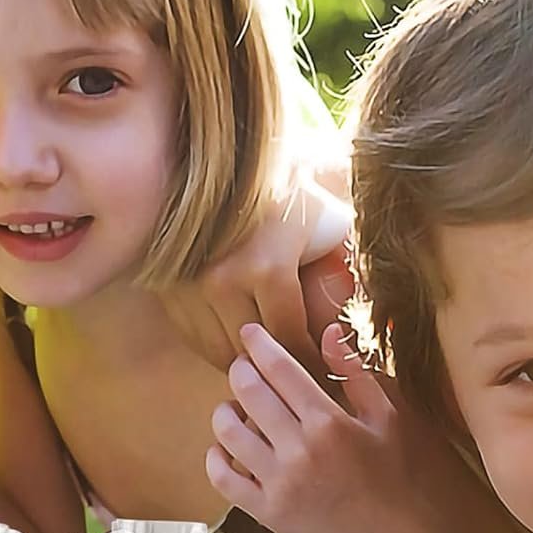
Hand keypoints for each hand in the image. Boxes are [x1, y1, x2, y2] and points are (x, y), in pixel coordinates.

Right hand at [165, 180, 351, 373]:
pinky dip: (218, 346)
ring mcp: (187, 284)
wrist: (226, 156)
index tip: (328, 372)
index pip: (293, 341)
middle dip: (283, 368)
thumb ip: (346, 265)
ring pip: (221, 352)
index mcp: (267, 268)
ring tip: (272, 361)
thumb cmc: (288, 186)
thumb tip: (367, 317)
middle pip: (256, 353)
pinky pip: (195, 337)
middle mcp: (221, 280)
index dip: (313, 364)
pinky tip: (240, 341)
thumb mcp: (328, 220)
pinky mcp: (166, 285)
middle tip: (304, 376)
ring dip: (248, 362)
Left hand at [205, 321, 426, 532]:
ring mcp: (280, 485)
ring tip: (235, 406)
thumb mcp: (393, 417)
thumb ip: (356, 374)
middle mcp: (298, 451)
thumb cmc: (410, 475)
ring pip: (228, 434)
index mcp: (329, 422)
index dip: (259, 345)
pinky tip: (226, 448)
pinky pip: (225, 480)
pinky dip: (217, 458)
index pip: (280, 370)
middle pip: (249, 394)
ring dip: (225, 411)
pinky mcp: (270, 515)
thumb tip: (327, 331)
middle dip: (240, 371)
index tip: (249, 332)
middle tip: (244, 365)